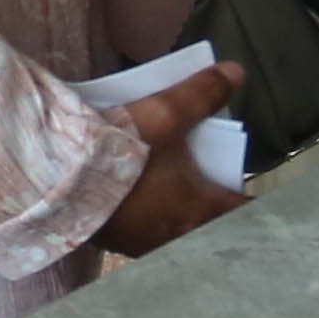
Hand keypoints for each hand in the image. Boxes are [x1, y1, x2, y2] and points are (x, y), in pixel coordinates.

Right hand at [92, 62, 247, 256]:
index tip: (260, 202)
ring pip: (174, 235)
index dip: (253, 205)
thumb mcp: (166, 113)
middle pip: (208, 228)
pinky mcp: (114, 243)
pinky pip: (143, 237)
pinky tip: (140, 209)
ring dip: (181, 220)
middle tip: (218, 195)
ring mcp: (142, 245)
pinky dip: (151, 224)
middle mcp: (174, 235)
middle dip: (216, 213)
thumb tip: (235, 72)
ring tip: (179, 202)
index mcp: (196, 210)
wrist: (58, 175)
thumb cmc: (121, 150)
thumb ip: (202, 94)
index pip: (240, 213)